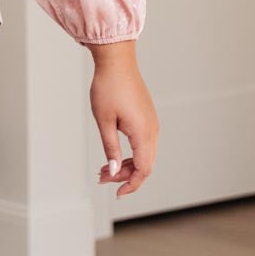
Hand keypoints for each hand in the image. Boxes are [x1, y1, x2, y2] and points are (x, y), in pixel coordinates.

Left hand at [86, 40, 158, 196]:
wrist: (117, 62)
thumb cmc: (108, 88)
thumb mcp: (104, 121)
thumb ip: (110, 148)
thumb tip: (114, 171)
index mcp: (143, 133)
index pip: (144, 169)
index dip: (131, 184)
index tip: (116, 192)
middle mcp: (152, 130)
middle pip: (145, 164)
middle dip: (125, 176)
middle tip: (102, 178)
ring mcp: (151, 124)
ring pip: (145, 155)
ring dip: (127, 165)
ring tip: (104, 168)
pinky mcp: (147, 118)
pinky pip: (143, 143)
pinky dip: (130, 153)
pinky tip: (114, 155)